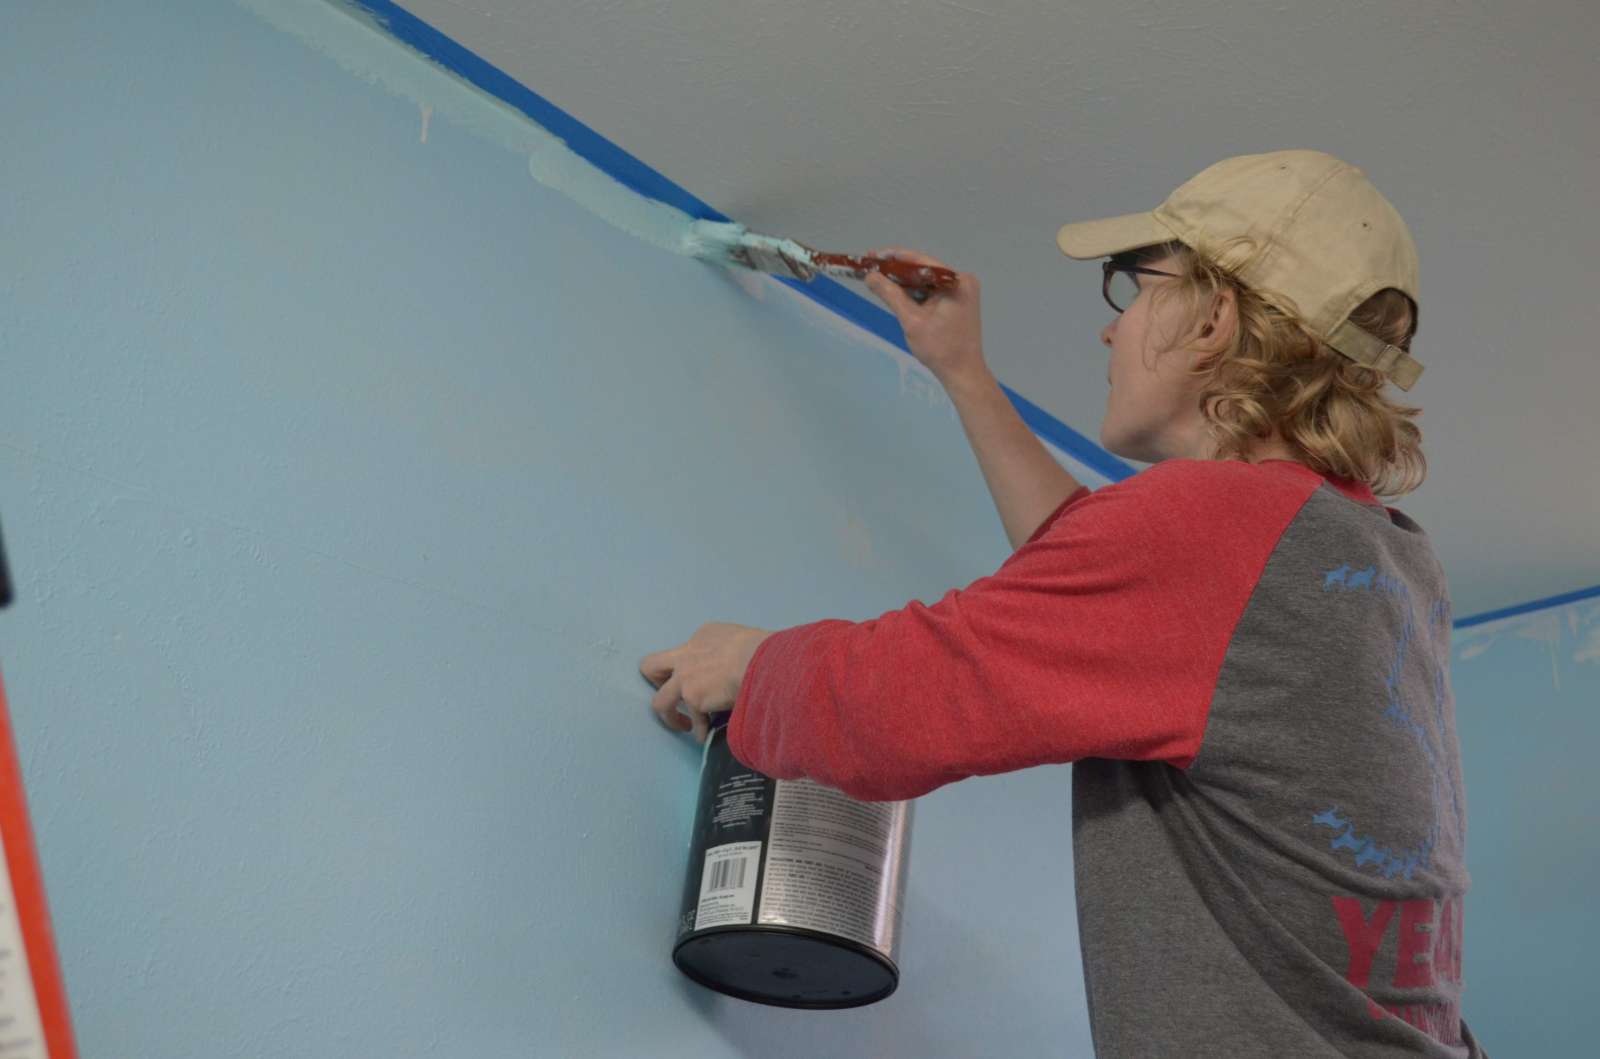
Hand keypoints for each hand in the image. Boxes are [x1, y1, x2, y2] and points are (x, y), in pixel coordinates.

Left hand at [640, 623, 774, 744]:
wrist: (759, 660)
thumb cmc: (763, 649)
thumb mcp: (743, 641)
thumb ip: (732, 652)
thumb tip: (743, 668)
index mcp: (703, 635)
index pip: (686, 651)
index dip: (690, 667)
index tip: (700, 680)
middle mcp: (686, 654)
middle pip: (652, 667)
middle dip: (656, 683)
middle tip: (671, 697)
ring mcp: (685, 677)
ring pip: (660, 701)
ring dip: (671, 716)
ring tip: (684, 726)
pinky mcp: (692, 697)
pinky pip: (693, 721)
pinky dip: (699, 730)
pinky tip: (706, 736)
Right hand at [862, 247, 988, 386]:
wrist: (962, 373)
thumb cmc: (939, 348)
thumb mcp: (911, 320)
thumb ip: (890, 295)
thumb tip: (869, 276)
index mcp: (956, 281)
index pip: (921, 262)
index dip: (894, 258)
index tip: (872, 256)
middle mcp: (962, 281)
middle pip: (924, 271)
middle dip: (897, 271)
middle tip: (871, 268)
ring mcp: (962, 292)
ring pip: (927, 281)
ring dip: (905, 283)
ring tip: (879, 280)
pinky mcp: (959, 302)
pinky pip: (932, 291)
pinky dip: (915, 293)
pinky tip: (897, 293)